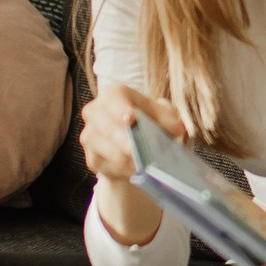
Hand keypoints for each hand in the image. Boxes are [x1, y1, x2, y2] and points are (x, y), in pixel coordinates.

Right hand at [80, 82, 183, 244]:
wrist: (135, 146)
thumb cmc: (148, 122)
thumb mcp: (162, 115)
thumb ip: (169, 117)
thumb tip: (176, 128)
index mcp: (113, 94)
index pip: (114, 98)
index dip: (121, 108)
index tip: (130, 119)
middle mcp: (95, 112)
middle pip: (105, 125)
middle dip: (121, 138)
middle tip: (134, 149)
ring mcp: (90, 135)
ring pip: (101, 146)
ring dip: (121, 157)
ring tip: (139, 164)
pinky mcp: (91, 158)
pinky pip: (102, 164)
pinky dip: (118, 168)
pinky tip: (131, 171)